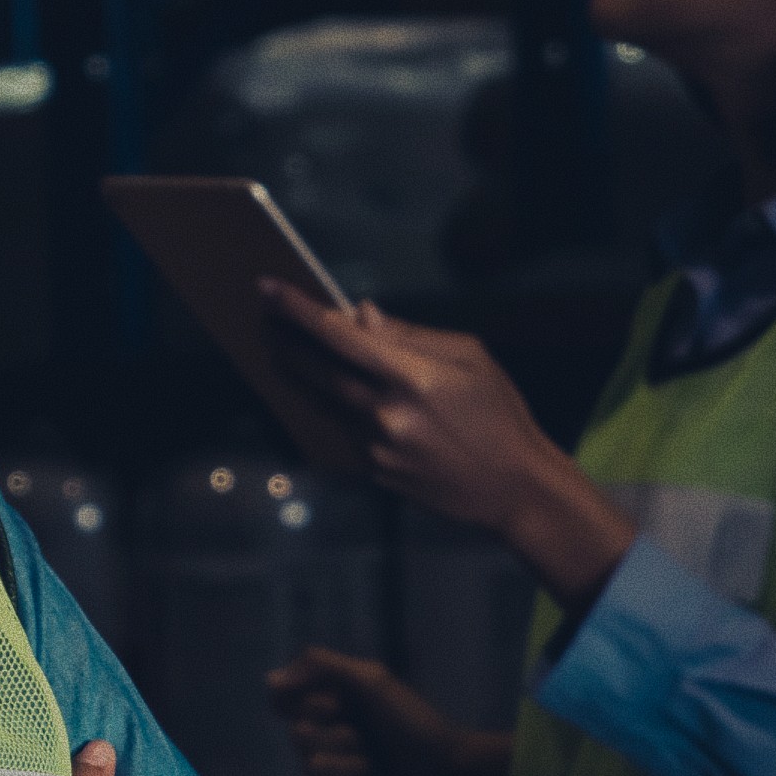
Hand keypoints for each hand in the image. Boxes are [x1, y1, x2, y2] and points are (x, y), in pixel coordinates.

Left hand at [258, 281, 638, 609]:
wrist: (514, 489)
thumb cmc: (498, 413)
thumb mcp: (470, 357)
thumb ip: (410, 335)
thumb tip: (362, 315)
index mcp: (413, 378)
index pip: (339, 336)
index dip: (298, 310)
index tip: (267, 287)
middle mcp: (388, 415)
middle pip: (318, 373)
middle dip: (286, 344)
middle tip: (262, 320)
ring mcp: (379, 449)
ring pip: (327, 404)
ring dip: (304, 378)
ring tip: (284, 352)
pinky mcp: (376, 474)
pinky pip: (346, 432)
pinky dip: (336, 410)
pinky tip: (329, 395)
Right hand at [265, 646, 511, 775]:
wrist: (444, 775)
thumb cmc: (412, 724)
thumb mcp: (370, 681)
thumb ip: (320, 668)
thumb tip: (269, 680)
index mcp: (326, 703)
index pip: (284, 697)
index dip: (312, 702)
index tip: (339, 704)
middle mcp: (320, 736)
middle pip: (299, 732)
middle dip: (340, 734)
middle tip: (370, 738)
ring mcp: (325, 773)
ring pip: (311, 766)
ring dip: (352, 765)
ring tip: (377, 767)